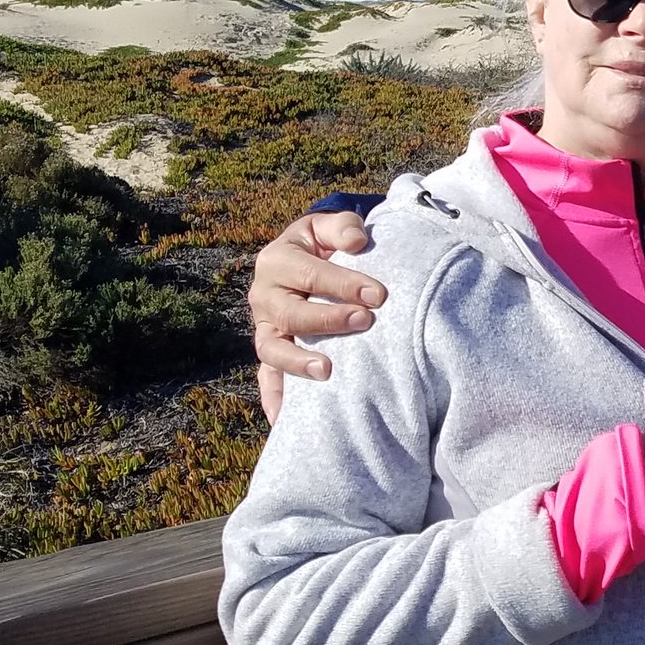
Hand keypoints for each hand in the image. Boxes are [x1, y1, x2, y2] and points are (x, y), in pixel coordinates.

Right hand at [249, 211, 386, 423]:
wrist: (304, 257)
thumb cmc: (324, 243)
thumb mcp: (329, 225)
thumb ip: (343, 227)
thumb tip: (357, 241)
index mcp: (277, 260)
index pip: (311, 275)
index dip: (345, 284)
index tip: (379, 295)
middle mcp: (264, 296)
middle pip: (292, 314)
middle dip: (329, 320)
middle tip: (366, 322)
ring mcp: (264, 328)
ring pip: (272, 350)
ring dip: (298, 363)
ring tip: (328, 371)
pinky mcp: (269, 352)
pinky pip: (267, 378)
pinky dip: (274, 398)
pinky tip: (285, 420)